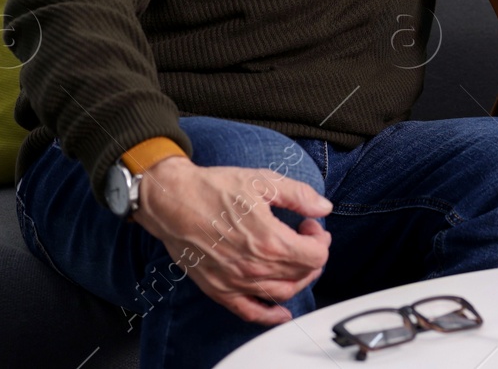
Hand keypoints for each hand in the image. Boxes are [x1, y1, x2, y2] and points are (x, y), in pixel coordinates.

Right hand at [132, 155, 332, 324]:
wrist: (173, 202)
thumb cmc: (214, 189)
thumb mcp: (263, 181)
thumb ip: (299, 196)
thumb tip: (324, 207)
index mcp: (270, 241)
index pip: (315, 256)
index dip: (320, 239)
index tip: (309, 225)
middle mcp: (255, 268)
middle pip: (302, 274)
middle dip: (311, 254)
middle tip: (303, 236)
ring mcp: (237, 283)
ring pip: (283, 293)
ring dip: (298, 279)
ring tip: (294, 259)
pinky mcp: (220, 290)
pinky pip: (251, 313)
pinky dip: (271, 316)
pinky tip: (281, 311)